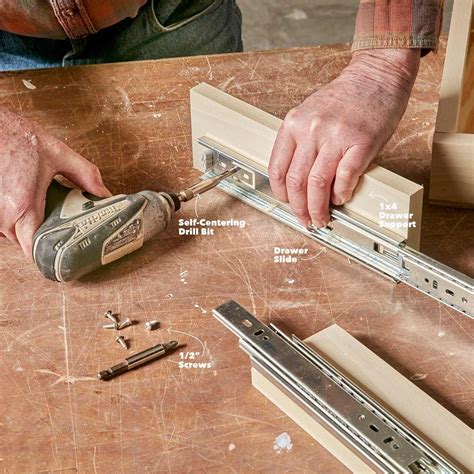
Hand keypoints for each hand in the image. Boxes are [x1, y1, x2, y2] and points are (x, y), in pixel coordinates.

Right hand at [0, 107, 110, 257]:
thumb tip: (104, 194)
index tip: (63, 257)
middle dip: (45, 237)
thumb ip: (86, 175)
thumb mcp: (58, 154)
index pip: (33, 249)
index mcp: (23, 206)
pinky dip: (17, 217)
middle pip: (26, 243)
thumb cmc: (17, 138)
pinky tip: (28, 202)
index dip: (49, 256)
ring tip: (45, 212)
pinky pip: (4, 222)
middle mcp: (3, 214)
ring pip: (14, 233)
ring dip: (29, 226)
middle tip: (63, 228)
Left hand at [268, 48, 420, 227]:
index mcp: (294, 124)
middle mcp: (311, 130)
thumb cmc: (346, 97)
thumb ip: (301, 143)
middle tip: (305, 219)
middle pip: (296, 181)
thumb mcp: (310, 113)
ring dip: (318, 208)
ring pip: (318, 184)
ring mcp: (336, 136)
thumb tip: (299, 181)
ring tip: (321, 217)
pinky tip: (341, 198)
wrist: (377, 75)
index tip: (286, 203)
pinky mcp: (361, 142)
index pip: (278, 169)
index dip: (281, 193)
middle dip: (299, 207)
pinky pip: (346, 177)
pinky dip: (341, 193)